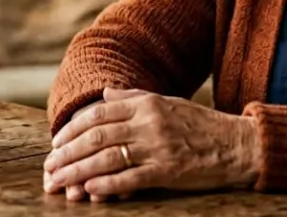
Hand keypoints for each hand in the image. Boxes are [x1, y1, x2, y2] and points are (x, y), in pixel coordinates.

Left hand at [42, 88, 260, 200]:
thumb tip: (104, 95)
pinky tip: (90, 191)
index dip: (71, 129)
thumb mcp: (166, 102)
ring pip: (107, 158)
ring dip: (78, 171)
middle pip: (96, 136)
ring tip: (60, 182)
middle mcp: (148, 123)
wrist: (238, 145)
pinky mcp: (168, 172)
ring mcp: (158, 148)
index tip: (55, 143)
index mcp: (146, 104)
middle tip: (49, 167)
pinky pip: (131, 178)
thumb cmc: (200, 125)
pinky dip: (107, 185)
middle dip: (67, 152)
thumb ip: (133, 98)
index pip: (97, 114)